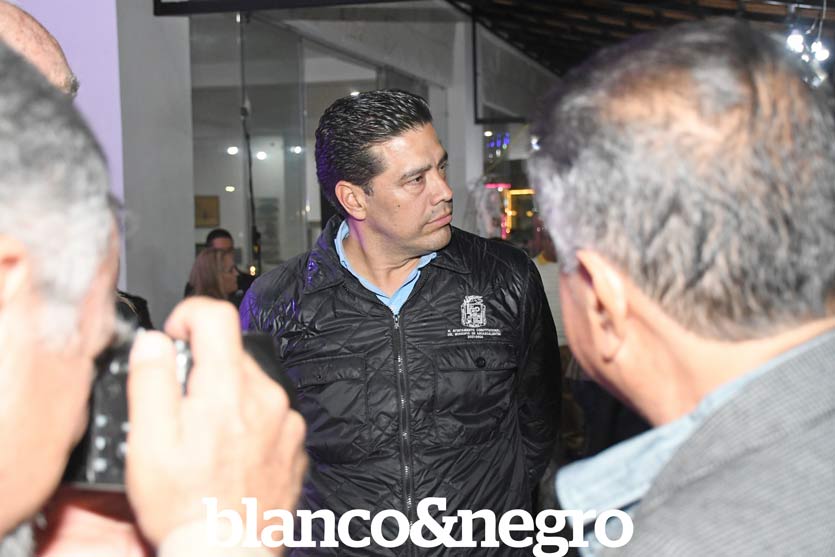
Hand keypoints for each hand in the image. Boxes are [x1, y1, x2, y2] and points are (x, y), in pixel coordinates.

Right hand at [124, 298, 306, 546]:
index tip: (174, 337)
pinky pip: (270, 414)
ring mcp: (287, 422)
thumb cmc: (187, 506)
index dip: (188, 316)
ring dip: (227, 397)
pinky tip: (231, 453)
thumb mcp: (149, 441)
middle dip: (203, 368)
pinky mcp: (296, 444)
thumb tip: (156, 341)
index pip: (218, 315)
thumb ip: (151, 381)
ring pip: (252, 385)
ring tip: (205, 439)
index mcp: (229, 390)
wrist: (228, 552)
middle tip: (180, 408)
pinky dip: (250, 422)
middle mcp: (268, 398)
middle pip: (233, 353)